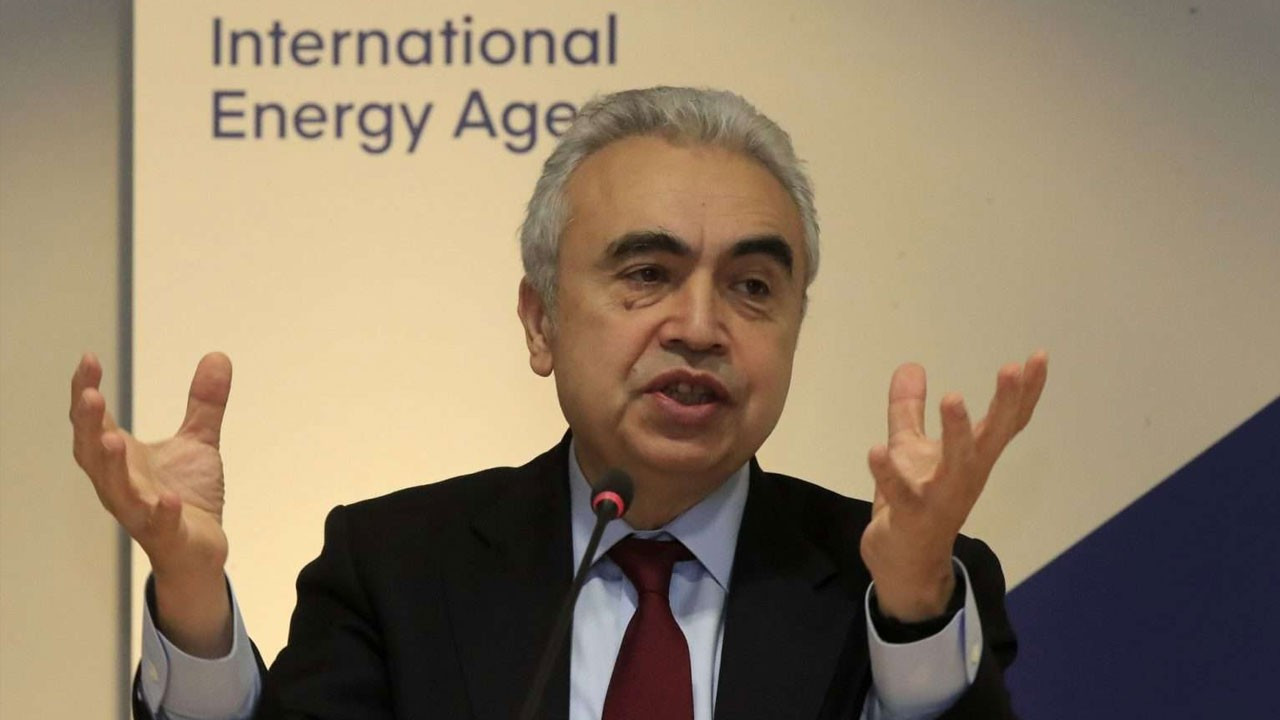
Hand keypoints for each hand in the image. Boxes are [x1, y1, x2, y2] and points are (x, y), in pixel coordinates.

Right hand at [70, 351, 234, 655]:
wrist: (199, 550)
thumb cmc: (185, 496)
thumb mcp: (198, 442)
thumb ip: (205, 403)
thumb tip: (218, 356)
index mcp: (121, 460)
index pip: (94, 422)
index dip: (86, 391)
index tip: (88, 358)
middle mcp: (121, 485)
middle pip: (92, 454)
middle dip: (88, 425)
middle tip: (89, 395)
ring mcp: (141, 512)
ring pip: (117, 490)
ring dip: (112, 466)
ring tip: (112, 439)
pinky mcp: (168, 536)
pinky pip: (160, 525)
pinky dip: (161, 512)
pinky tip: (167, 498)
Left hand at [860, 351, 1047, 621]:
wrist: (904, 566)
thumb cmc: (914, 503)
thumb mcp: (910, 449)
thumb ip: (909, 410)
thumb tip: (910, 366)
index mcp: (972, 459)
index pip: (1005, 422)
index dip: (1025, 391)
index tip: (1039, 356)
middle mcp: (965, 476)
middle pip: (991, 438)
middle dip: (1004, 404)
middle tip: (1012, 368)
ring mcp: (940, 498)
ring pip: (955, 465)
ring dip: (957, 433)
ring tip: (953, 397)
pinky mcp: (909, 517)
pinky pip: (900, 494)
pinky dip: (888, 473)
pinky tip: (875, 450)